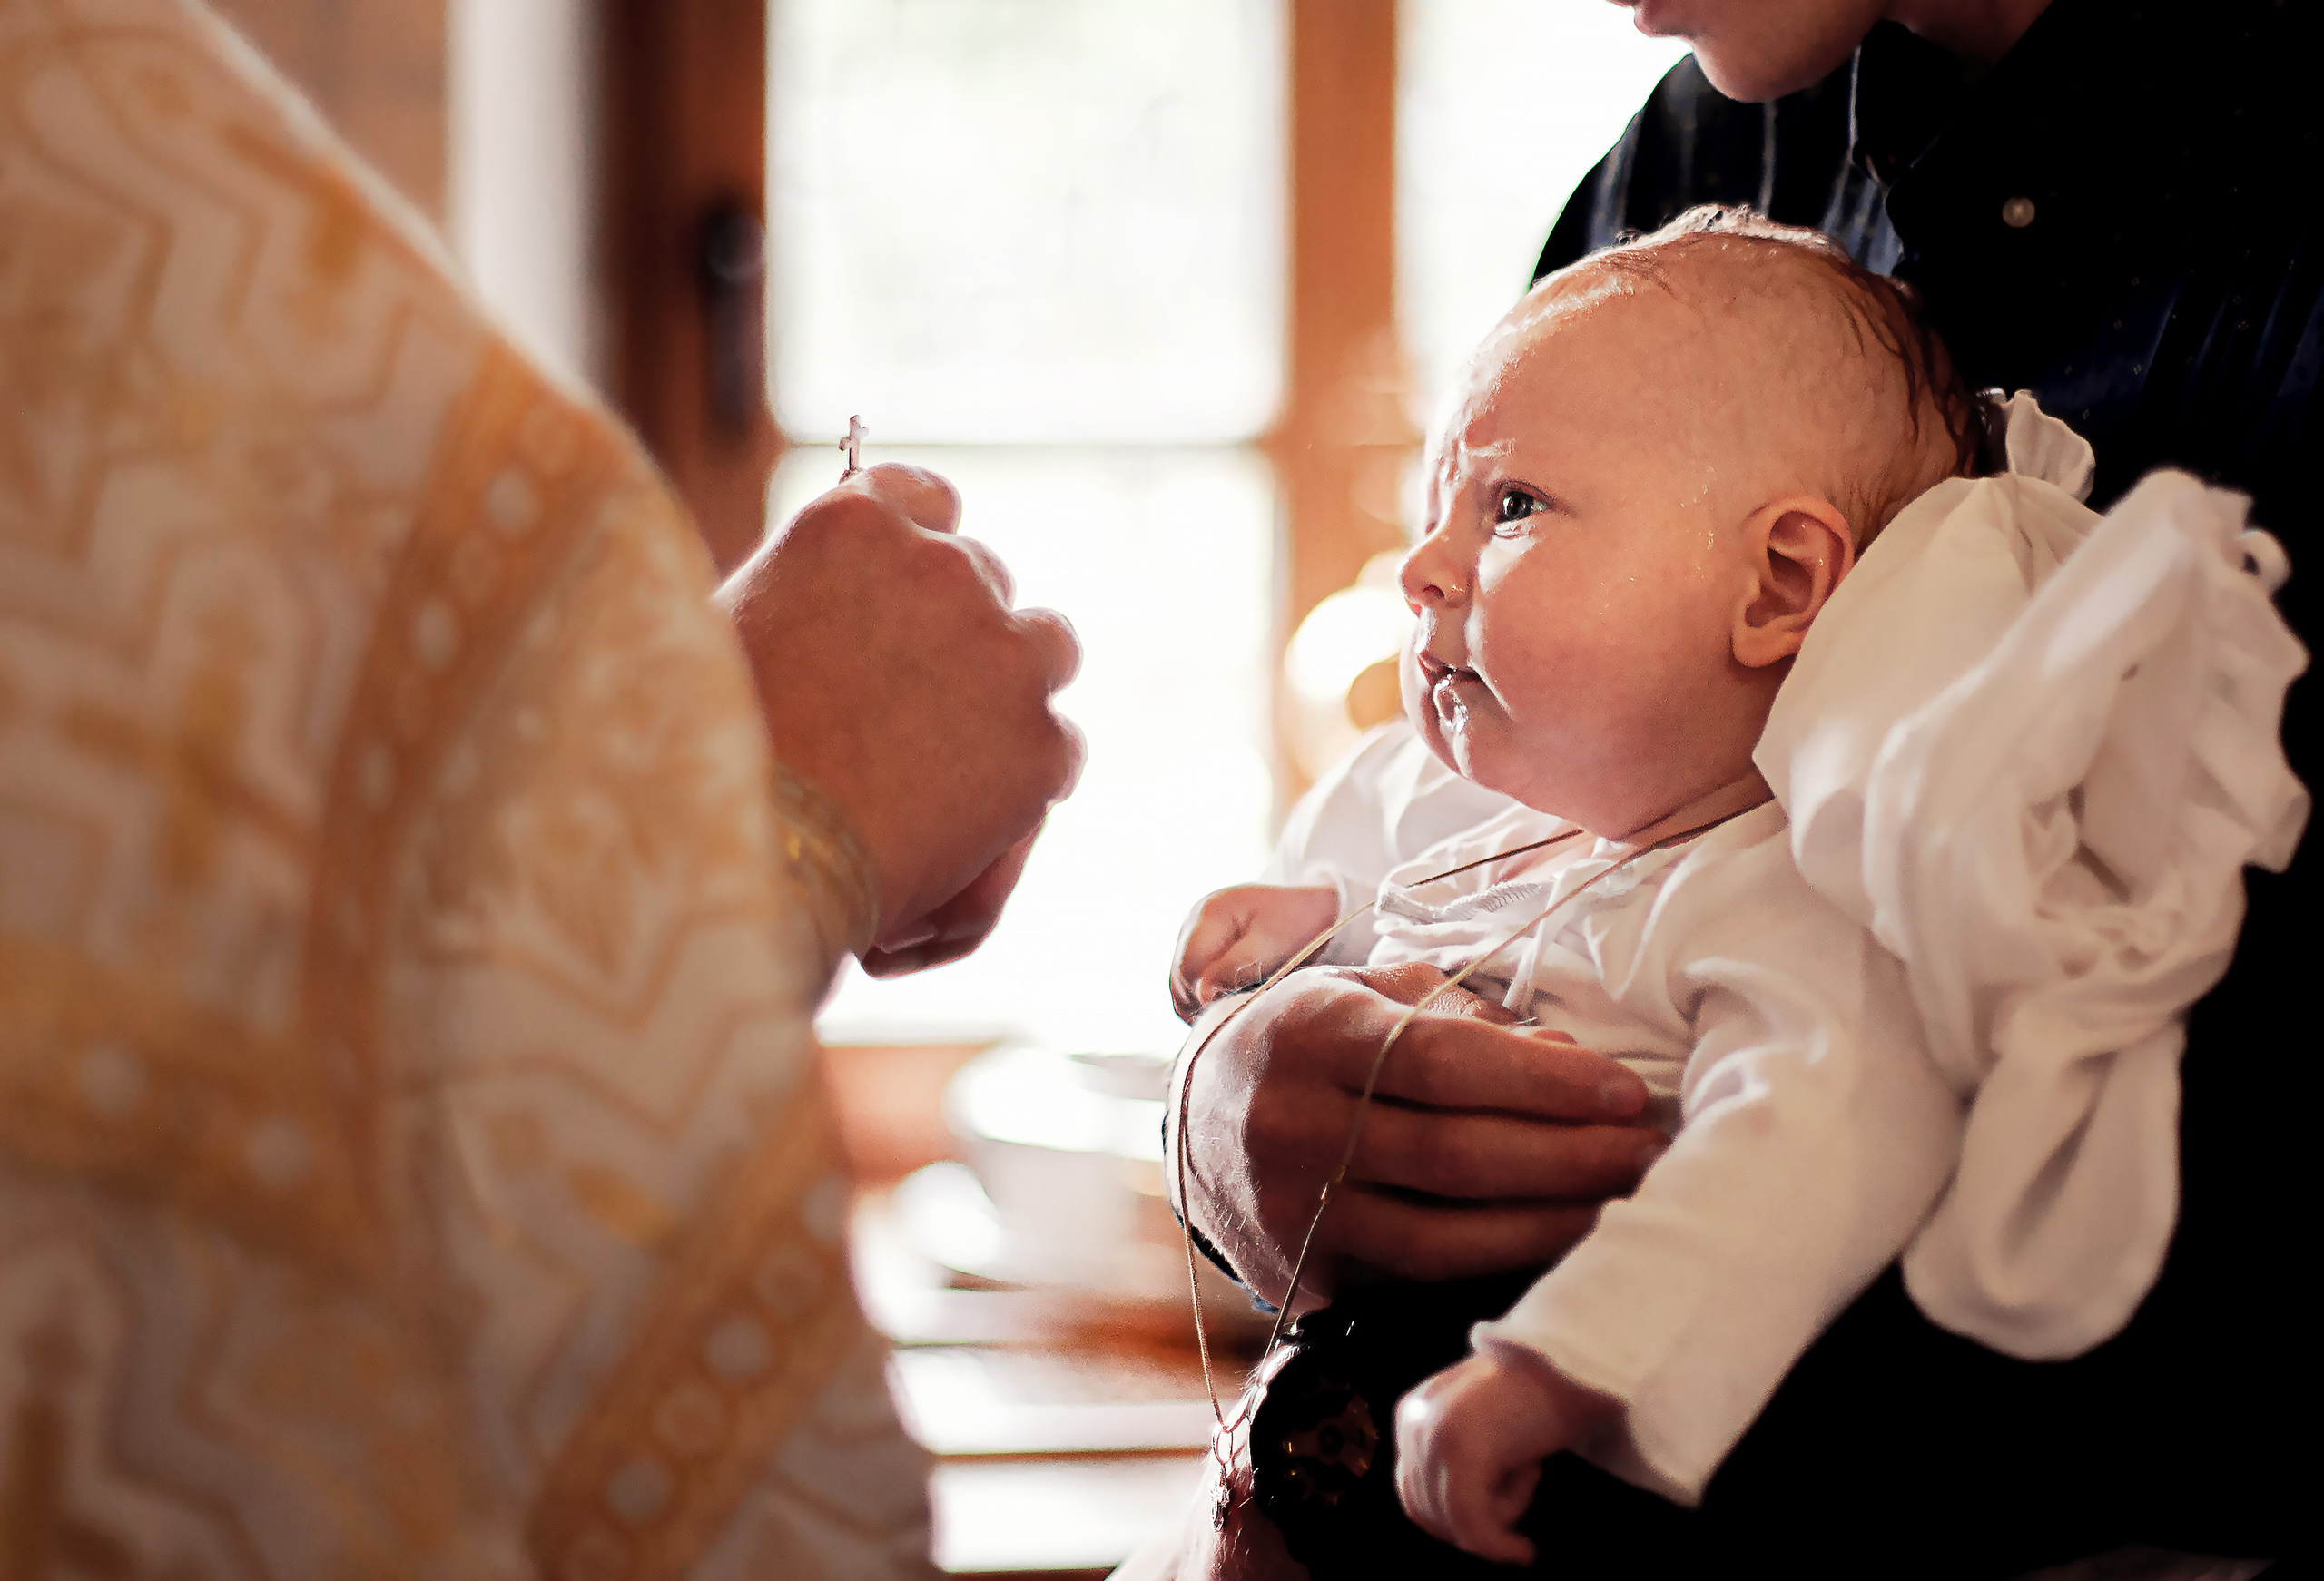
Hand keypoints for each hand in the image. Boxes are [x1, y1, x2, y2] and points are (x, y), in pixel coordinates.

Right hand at [717, 464, 1083, 962]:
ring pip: (1046, 646)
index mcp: (854, 523)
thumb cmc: (707, 757)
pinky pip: (1058, 746)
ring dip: (1014, 686)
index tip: (918, 589)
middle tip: (919, 699)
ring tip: (965, 750)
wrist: (750, 855)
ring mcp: (1003, 651)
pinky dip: (1024, 779)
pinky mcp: (1040, 740)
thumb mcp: (726, 633)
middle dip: (959, 629)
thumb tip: (831, 602)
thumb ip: (799, 596)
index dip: (927, 546)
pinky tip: (973, 819)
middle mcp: (941, 567)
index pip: (927, 498)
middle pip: (985, 576)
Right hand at [1168, 963, 1666, 1310]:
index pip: (1445, 1063)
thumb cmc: (1310, 1036)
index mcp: (1314, 1034)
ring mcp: (1292, 1211)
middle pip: (1454, 1157)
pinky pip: (1416, 1281)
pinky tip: (1555, 1249)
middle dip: (1569, 1159)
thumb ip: (1469, 1018)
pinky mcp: (1302, 1274)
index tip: (1624, 1092)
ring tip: (1620, 1207)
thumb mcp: (1372, 991)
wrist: (1196, 1112)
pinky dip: (1495, 1269)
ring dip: (1547, 1228)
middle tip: (1649, 1155)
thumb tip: (1570, 1063)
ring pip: (1440, 1237)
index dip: (1544, 1084)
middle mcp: (1292, 1124)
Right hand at [1170, 883, 1341, 1021]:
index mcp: (1209, 913)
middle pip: (1181, 978)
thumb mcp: (1272, 946)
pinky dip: (1208, 997)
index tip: (1240, 1004)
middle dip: (1207, 999)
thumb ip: (1235, 968)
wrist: (1312, 909)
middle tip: (1244, 1006)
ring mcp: (1193, 935)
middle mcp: (1193, 922)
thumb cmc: (1298, 924)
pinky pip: (1190, 984)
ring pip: (1182, 984)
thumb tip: (1202, 995)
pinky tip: (1233, 998)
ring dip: (1206, 1001)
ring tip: (1241, 1002)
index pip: (1188, 969)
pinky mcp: (1201, 949)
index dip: (1209, 994)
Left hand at [1395, 1344, 1622, 1564]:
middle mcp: (1413, 1423)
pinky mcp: (1462, 1451)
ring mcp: (1433, 1435)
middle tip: (1525, 1477)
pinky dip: (1499, 1547)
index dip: (1454, 1520)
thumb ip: (1458, 1460)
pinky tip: (1526, 1550)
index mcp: (1412, 1413)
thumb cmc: (1542, 1394)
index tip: (1496, 1519)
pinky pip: (1473, 1525)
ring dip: (1497, 1518)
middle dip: (1478, 1516)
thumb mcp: (1484, 1426)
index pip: (1414, 1494)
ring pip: (1454, 1521)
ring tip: (1531, 1472)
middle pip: (1429, 1512)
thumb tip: (1452, 1526)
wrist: (1575, 1357)